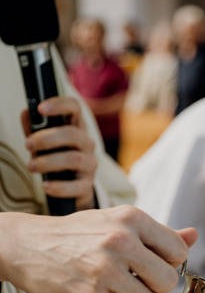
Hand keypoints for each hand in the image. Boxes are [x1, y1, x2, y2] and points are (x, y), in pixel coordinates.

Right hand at [0, 205, 197, 292]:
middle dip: (152, 287)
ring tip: (110, 289)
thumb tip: (193, 236)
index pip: (178, 252)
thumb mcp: (117, 223)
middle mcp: (119, 241)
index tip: (148, 265)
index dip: (167, 264)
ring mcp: (104, 271)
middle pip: (167, 282)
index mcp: (131, 219)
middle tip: (130, 280)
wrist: (28, 246)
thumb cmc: (80, 235)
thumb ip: (158, 234)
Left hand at [23, 96, 97, 210]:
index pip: (74, 108)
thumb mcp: (43, 141)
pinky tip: (45, 186)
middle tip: (28, 145)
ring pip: (74, 159)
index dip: (59, 105)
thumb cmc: (55, 157)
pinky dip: (59, 187)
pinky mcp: (87, 186)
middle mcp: (87, 144)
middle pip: (72, 134)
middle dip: (47, 139)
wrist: (71, 187)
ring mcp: (89, 165)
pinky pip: (76, 186)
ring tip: (31, 166)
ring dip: (49, 162)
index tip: (40, 109)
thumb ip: (34, 127)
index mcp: (76, 127)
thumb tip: (27, 114)